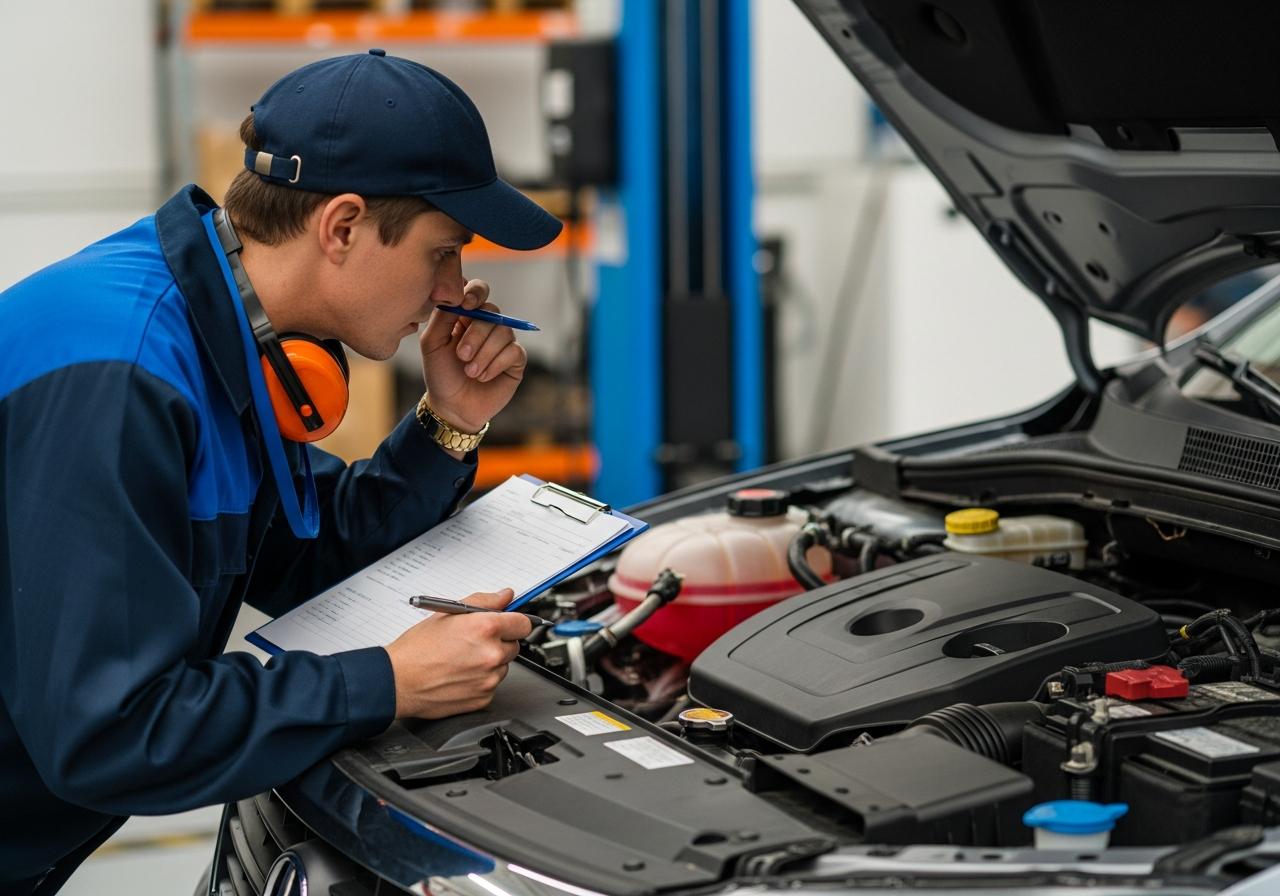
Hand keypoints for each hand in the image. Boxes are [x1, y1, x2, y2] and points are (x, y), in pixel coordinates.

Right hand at [384, 589, 532, 718]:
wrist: (398, 681)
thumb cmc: (417, 649)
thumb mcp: (448, 613)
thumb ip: (483, 602)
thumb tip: (505, 596)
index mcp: (486, 628)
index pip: (523, 623)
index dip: (514, 622)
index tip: (509, 624)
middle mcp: (492, 654)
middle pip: (514, 645)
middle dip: (499, 642)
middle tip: (474, 642)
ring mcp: (489, 679)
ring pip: (503, 666)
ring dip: (490, 662)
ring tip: (462, 660)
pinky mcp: (483, 698)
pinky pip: (492, 685)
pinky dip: (481, 680)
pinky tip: (460, 675)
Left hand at [419, 279, 526, 433]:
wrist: (453, 406)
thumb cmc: (440, 374)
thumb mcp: (432, 343)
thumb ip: (441, 317)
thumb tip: (455, 295)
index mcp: (466, 316)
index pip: (477, 290)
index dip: (475, 292)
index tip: (466, 305)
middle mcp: (487, 325)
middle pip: (491, 311)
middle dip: (476, 334)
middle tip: (461, 356)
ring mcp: (503, 341)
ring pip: (503, 332)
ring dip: (484, 354)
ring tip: (470, 372)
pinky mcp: (515, 359)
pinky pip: (514, 351)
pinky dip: (496, 364)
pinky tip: (483, 377)